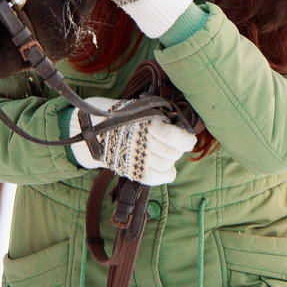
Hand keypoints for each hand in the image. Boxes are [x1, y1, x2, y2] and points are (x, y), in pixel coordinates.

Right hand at [68, 97, 195, 184]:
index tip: (189, 139)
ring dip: (170, 158)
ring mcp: (139, 160)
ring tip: (162, 151)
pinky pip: (161, 177)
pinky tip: (165, 166)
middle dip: (177, 147)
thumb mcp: (142, 109)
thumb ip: (163, 118)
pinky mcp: (136, 173)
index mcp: (146, 124)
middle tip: (171, 142)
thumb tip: (183, 130)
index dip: (187, 140)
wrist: (96, 130)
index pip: (176, 137)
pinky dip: (167, 173)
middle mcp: (143, 143)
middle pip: (174, 152)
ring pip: (168, 164)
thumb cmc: (125, 116)